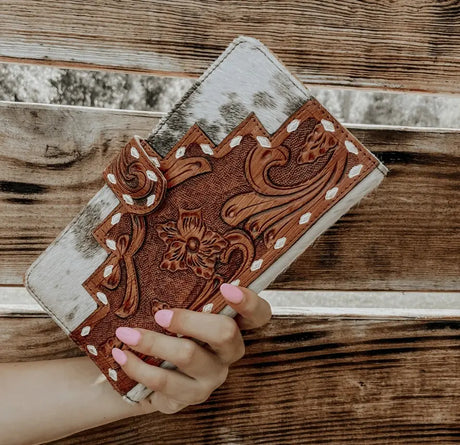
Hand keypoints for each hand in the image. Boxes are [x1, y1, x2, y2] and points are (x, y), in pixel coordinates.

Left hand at [111, 283, 271, 413]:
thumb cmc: (166, 328)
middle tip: (160, 315)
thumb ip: (184, 291)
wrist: (147, 371)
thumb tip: (157, 248)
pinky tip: (121, 354)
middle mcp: (229, 351)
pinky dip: (138, 366)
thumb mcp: (179, 308)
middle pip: (225, 333)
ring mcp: (212, 376)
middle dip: (190, 321)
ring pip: (189, 356)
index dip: (249, 302)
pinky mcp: (190, 397)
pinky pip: (164, 382)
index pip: (259, 314)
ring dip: (153, 342)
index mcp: (234, 324)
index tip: (226, 287)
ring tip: (126, 333)